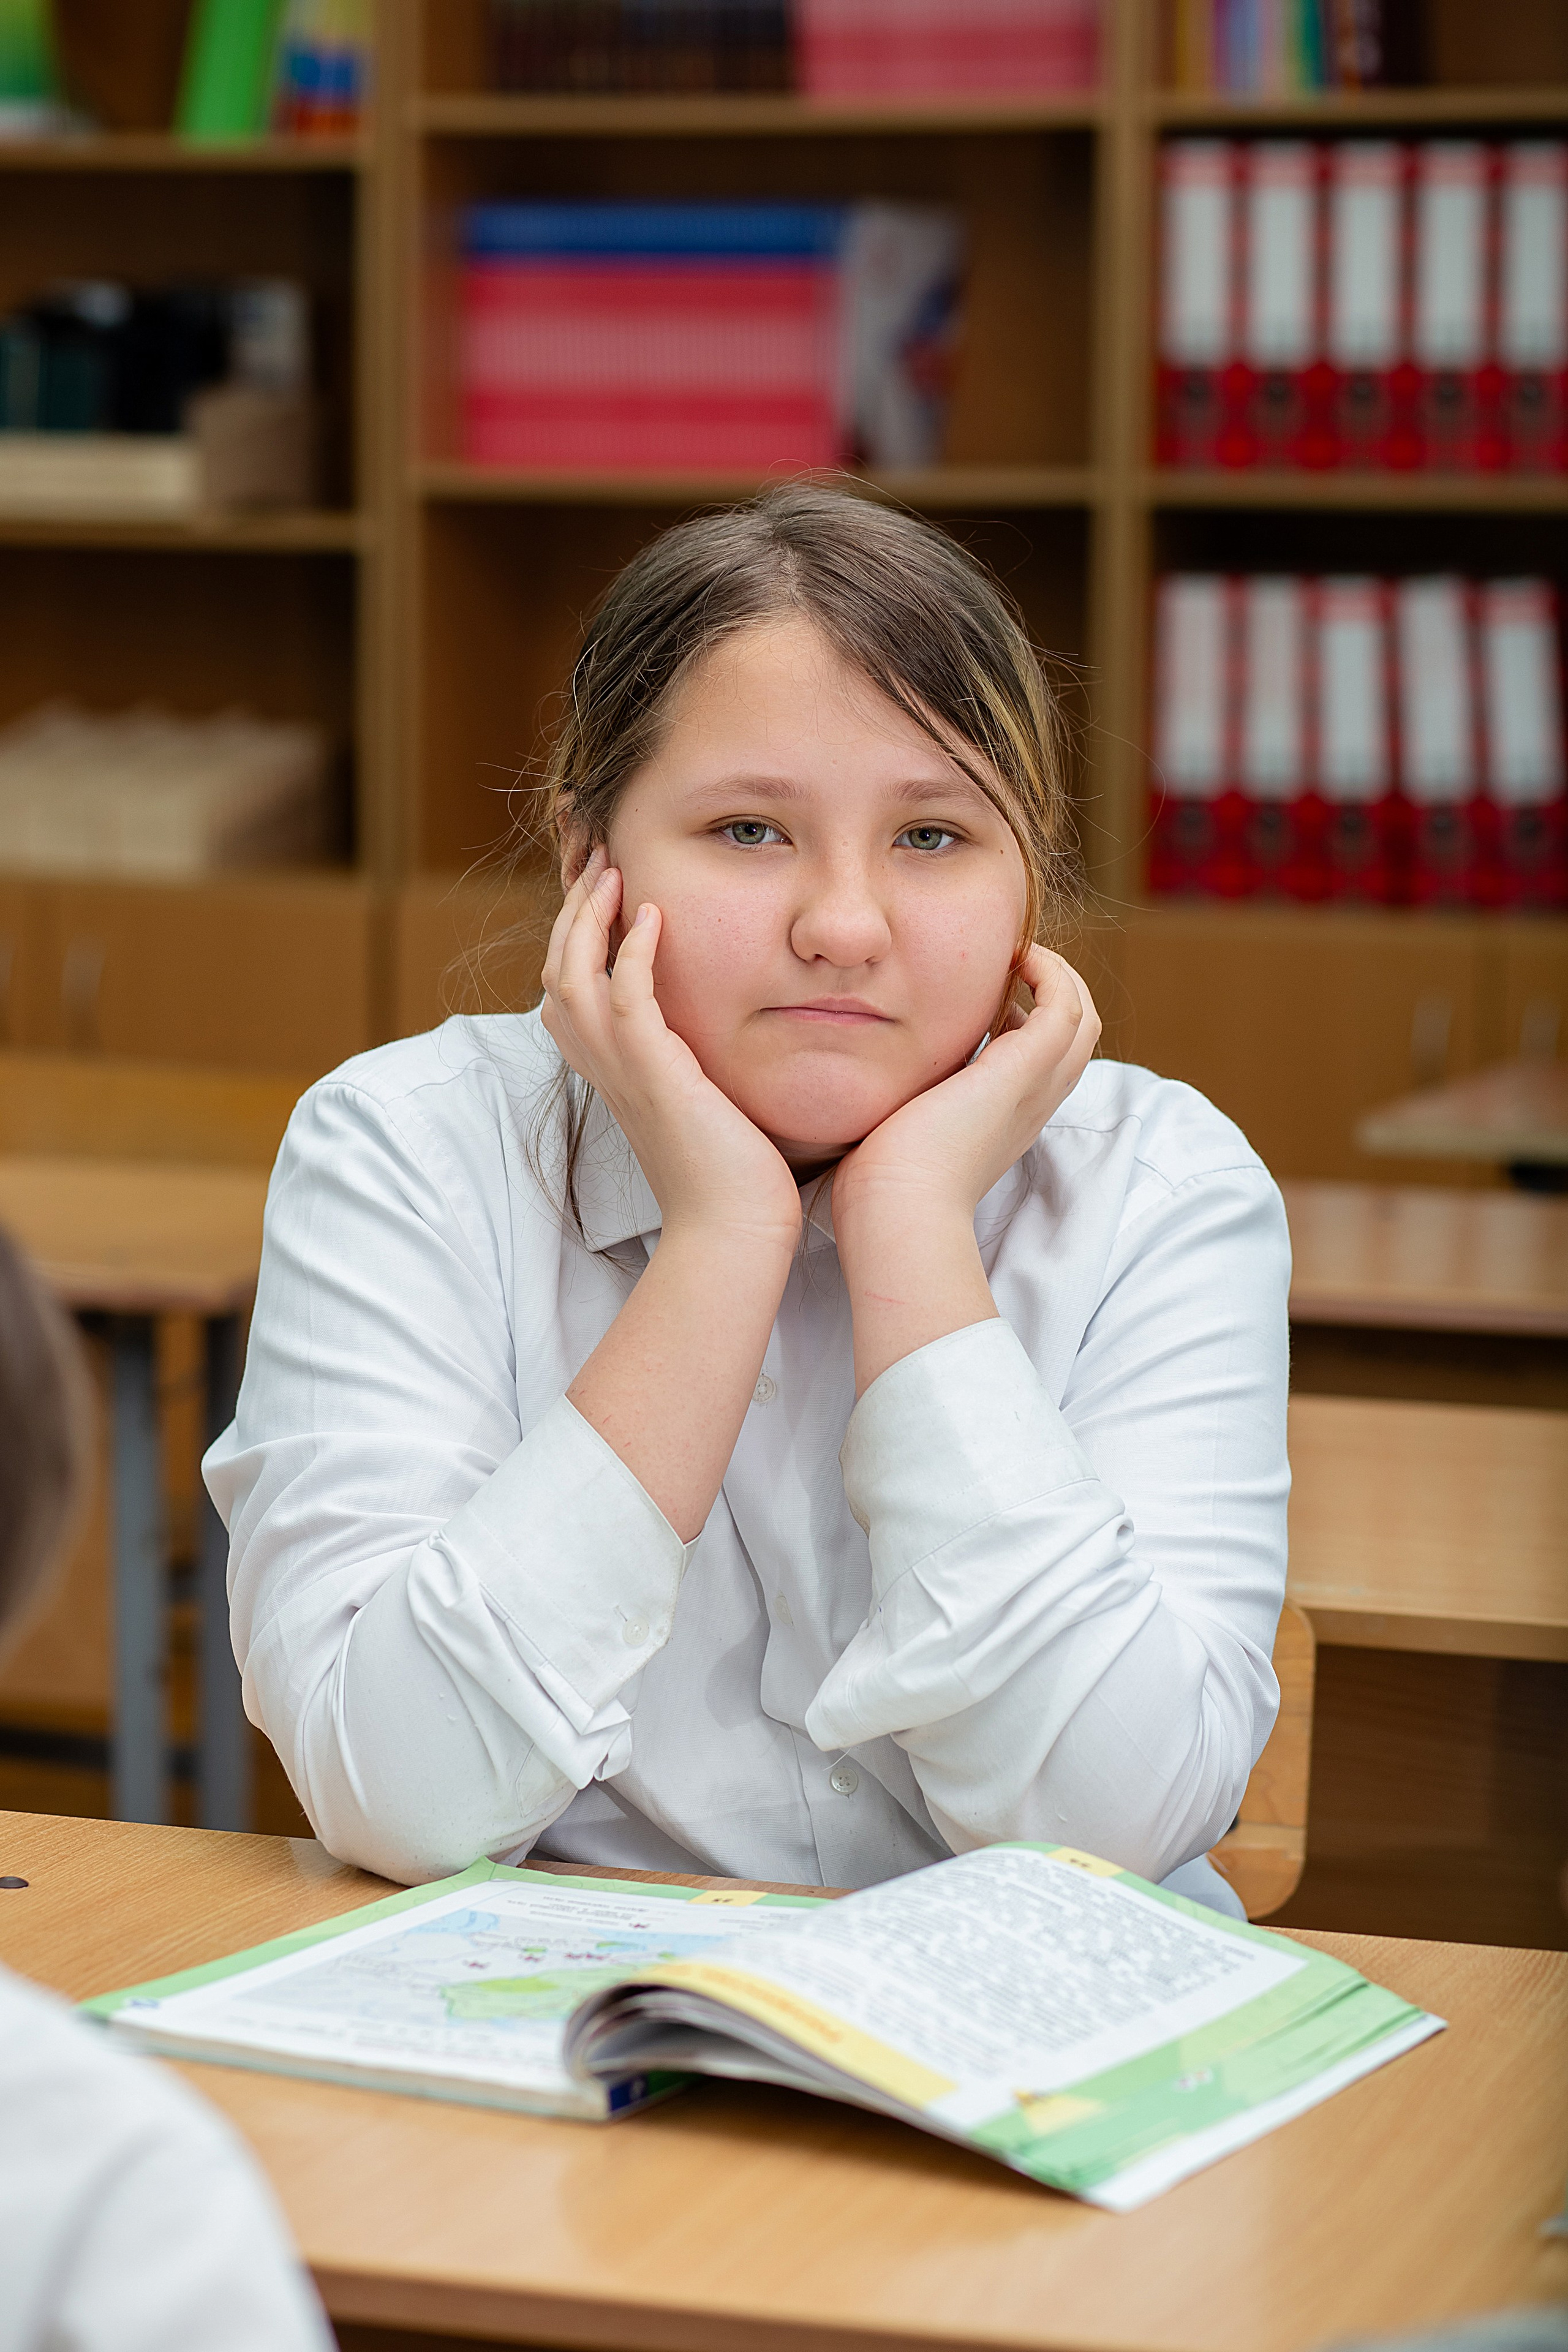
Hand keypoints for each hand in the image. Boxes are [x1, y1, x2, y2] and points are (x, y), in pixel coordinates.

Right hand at [540, 847, 802, 1253]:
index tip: (601, 886)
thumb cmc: (732, 1172)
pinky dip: (631, 951)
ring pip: (573, 975)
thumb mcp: (702, 1099)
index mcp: (610, 1070)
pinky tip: (654, 916)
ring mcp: (621, 1070)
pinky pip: (624, 997)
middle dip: (571, 909)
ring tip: (612, 870)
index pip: (567, 986)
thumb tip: (715, 1026)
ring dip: (588, 917)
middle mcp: (602, 1067)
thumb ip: (692, 1057)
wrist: (735, 1226)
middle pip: (556, 969)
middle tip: (596, 858)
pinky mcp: (653, 1074)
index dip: (574, 932)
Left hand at [831, 944, 1100, 1238]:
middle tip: (1015, 963)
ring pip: (1081, 1019)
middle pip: (1076, 1038)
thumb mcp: (896, 1130)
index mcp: (1001, 1121)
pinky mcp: (1022, 1070)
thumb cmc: (878, 1186)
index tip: (991, 998)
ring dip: (1057, 977)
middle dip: (1053, 992)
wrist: (894, 1209)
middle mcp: (1027, 1106)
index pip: (1039, 1063)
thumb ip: (897, 1102)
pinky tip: (1013, 957)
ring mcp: (1031, 1089)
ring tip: (1018, 953)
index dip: (1025, 1021)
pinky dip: (1049, 973)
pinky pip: (1064, 1006)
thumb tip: (870, 1080)